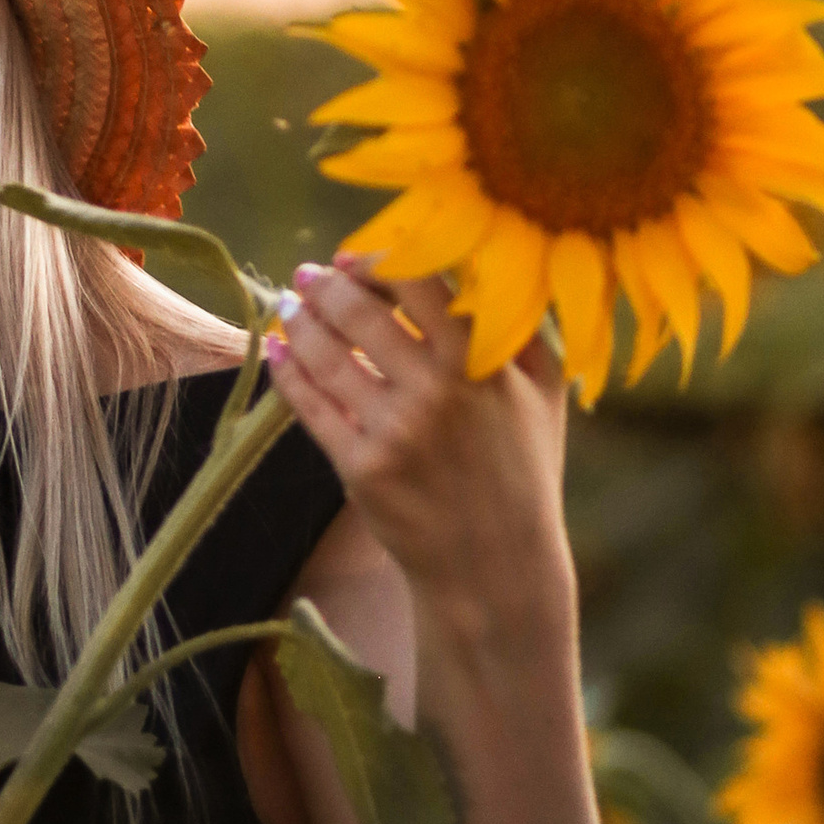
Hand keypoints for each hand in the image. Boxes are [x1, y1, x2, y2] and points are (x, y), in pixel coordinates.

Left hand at [263, 260, 573, 656]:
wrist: (497, 567)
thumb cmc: (523, 470)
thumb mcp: (544, 393)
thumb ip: (519, 327)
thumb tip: (479, 265)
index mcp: (483, 359)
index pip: (417, 280)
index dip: (375, 259)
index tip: (353, 257)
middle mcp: (438, 390)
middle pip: (360, 312)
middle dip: (324, 286)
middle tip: (307, 275)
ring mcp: (396, 430)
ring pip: (327, 355)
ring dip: (298, 321)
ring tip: (287, 307)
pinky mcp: (363, 469)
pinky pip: (311, 407)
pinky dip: (289, 372)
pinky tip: (279, 353)